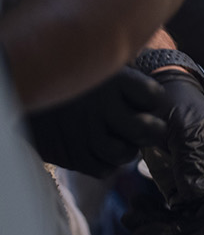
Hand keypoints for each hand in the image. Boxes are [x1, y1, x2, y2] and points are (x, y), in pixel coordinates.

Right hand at [25, 68, 165, 175]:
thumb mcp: (98, 65)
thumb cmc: (66, 76)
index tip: (144, 101)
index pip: (153, 96)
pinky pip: (102, 169)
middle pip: (145, 129)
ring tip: (121, 141)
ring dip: (128, 151)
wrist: (19, 89)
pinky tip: (99, 151)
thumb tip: (147, 75)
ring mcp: (85, 131)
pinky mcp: (70, 154)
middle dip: (150, 131)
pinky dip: (107, 164)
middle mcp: (102, 106)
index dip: (153, 101)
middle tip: (145, 129)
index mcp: (113, 80)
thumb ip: (124, 74)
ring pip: (124, 153)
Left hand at [123, 70, 203, 234]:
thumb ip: (189, 160)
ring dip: (158, 226)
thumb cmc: (181, 105)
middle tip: (139, 234)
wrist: (163, 94)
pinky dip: (151, 215)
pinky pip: (170, 212)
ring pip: (185, 221)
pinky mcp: (182, 188)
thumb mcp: (185, 128)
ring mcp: (202, 186)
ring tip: (129, 218)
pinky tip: (133, 208)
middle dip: (173, 231)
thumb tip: (193, 196)